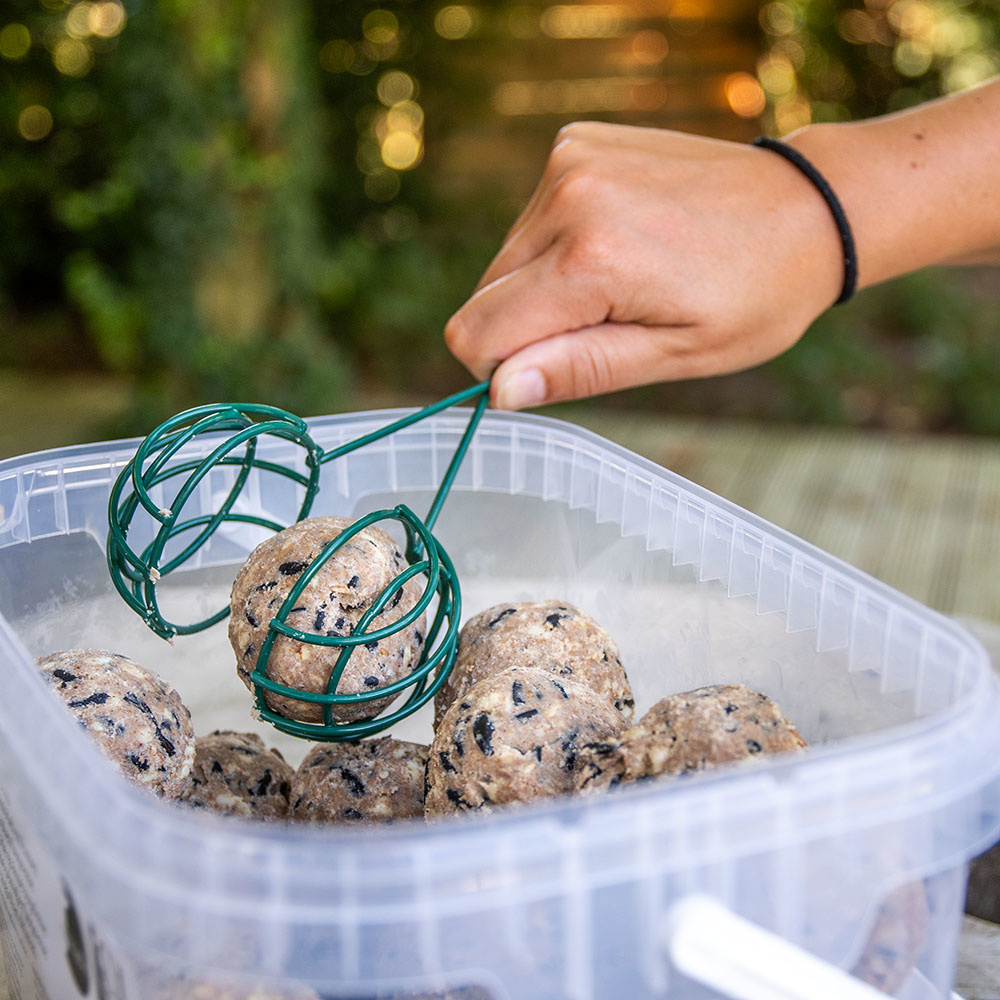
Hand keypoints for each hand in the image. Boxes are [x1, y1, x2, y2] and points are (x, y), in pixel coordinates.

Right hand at [444, 121, 844, 409]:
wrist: (807, 208)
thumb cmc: (754, 296)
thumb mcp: (675, 354)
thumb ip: (580, 368)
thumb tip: (500, 390)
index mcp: (592, 259)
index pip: (477, 332)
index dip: (502, 367)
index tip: (554, 370)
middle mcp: (568, 196)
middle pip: (486, 294)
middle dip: (528, 326)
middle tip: (607, 323)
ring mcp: (570, 159)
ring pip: (507, 259)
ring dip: (546, 283)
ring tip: (625, 279)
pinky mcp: (575, 141)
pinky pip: (531, 219)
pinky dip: (560, 242)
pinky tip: (621, 240)